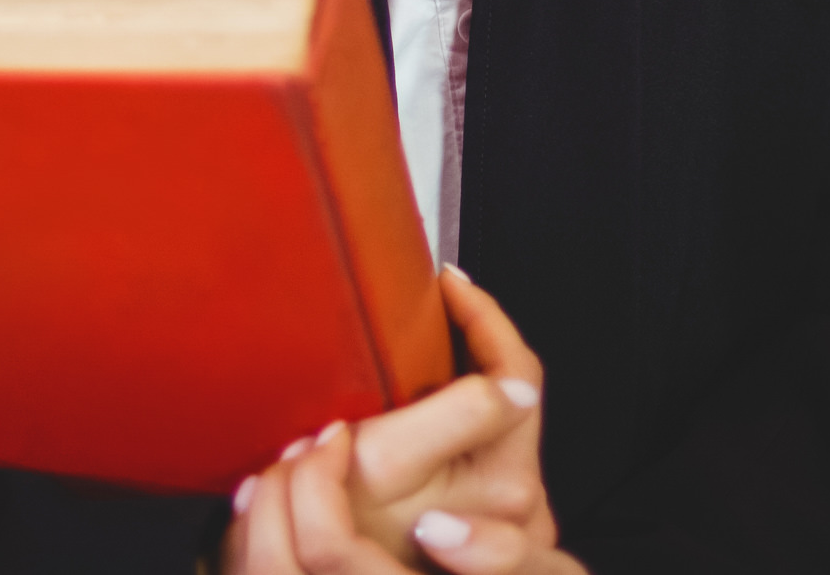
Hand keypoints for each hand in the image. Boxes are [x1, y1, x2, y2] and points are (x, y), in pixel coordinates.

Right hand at [221, 267, 583, 573]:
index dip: (482, 314)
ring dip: (459, 374)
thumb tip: (519, 380)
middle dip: (471, 341)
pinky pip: (477, 440)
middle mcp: (518, 502)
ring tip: (418, 347)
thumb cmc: (343, 524)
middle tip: (432, 306)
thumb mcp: (387, 457)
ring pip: (494, 414)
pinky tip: (413, 398)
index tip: (448, 283)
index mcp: (508, 483)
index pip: (518, 370)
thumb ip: (463, 412)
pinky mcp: (481, 512)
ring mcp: (501, 509)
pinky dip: (448, 408)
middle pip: (510, 390)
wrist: (311, 559)